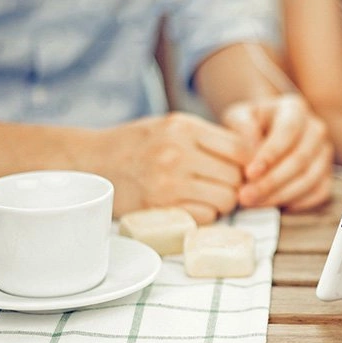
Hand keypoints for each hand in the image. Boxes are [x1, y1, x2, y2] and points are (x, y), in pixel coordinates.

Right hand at [92, 113, 248, 222]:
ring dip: (223, 202)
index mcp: (184, 127)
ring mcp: (167, 181)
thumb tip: (251, 155)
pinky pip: (205, 217)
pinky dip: (205, 214)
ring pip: (225, 200)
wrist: (91, 160)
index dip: (248, 162)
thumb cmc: (137, 143)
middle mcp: (177, 153)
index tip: (242, 169)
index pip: (241, 149)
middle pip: (236, 177)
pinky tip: (193, 205)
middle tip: (223, 184)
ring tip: (208, 195)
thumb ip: (207, 137)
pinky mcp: (159, 207)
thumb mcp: (171, 125)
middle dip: (236, 184)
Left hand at [222, 94, 332, 211]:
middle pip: (300, 159)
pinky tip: (276, 205)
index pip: (288, 131)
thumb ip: (242, 130)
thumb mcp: (238, 117)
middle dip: (271, 182)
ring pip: (310, 178)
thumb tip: (251, 155)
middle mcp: (315, 129)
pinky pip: (319, 192)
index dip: (270, 155)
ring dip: (280, 195)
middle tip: (245, 196)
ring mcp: (324, 152)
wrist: (263, 131)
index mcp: (294, 109)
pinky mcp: (327, 173)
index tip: (249, 173)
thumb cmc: (250, 124)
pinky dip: (298, 202)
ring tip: (254, 203)